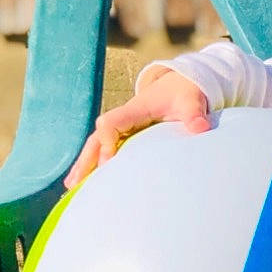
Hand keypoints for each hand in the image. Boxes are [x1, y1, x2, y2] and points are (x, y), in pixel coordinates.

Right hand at [65, 68, 212, 186]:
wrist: (179, 84)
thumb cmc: (183, 94)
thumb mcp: (191, 101)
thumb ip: (194, 114)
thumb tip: (201, 128)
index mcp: (135, 109)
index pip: (112, 122)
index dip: (107, 139)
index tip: (109, 160)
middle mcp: (123, 118)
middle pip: (97, 137)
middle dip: (87, 159)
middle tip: (76, 182)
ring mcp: (121, 127)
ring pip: (96, 145)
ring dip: (84, 164)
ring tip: (71, 187)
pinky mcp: (124, 135)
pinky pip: (103, 149)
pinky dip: (93, 164)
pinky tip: (82, 182)